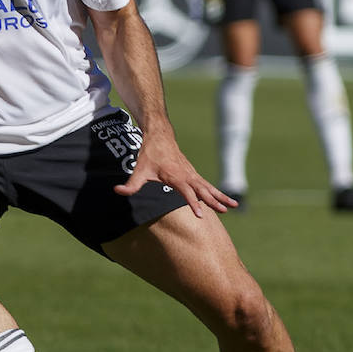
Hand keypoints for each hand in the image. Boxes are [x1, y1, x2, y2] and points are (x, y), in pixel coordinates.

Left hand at [113, 125, 236, 216]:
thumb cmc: (149, 155)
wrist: (160, 136)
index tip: (200, 215)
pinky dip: (217, 192)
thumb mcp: (138, 170)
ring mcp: (192, 174)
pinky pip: (207, 185)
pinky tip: (225, 201)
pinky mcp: (193, 174)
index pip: (186, 192)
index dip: (193, 203)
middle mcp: (187, 175)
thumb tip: (117, 191)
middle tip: (224, 211)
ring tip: (234, 206)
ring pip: (209, 187)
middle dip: (214, 201)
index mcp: (175, 176)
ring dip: (221, 197)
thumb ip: (130, 184)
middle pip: (203, 190)